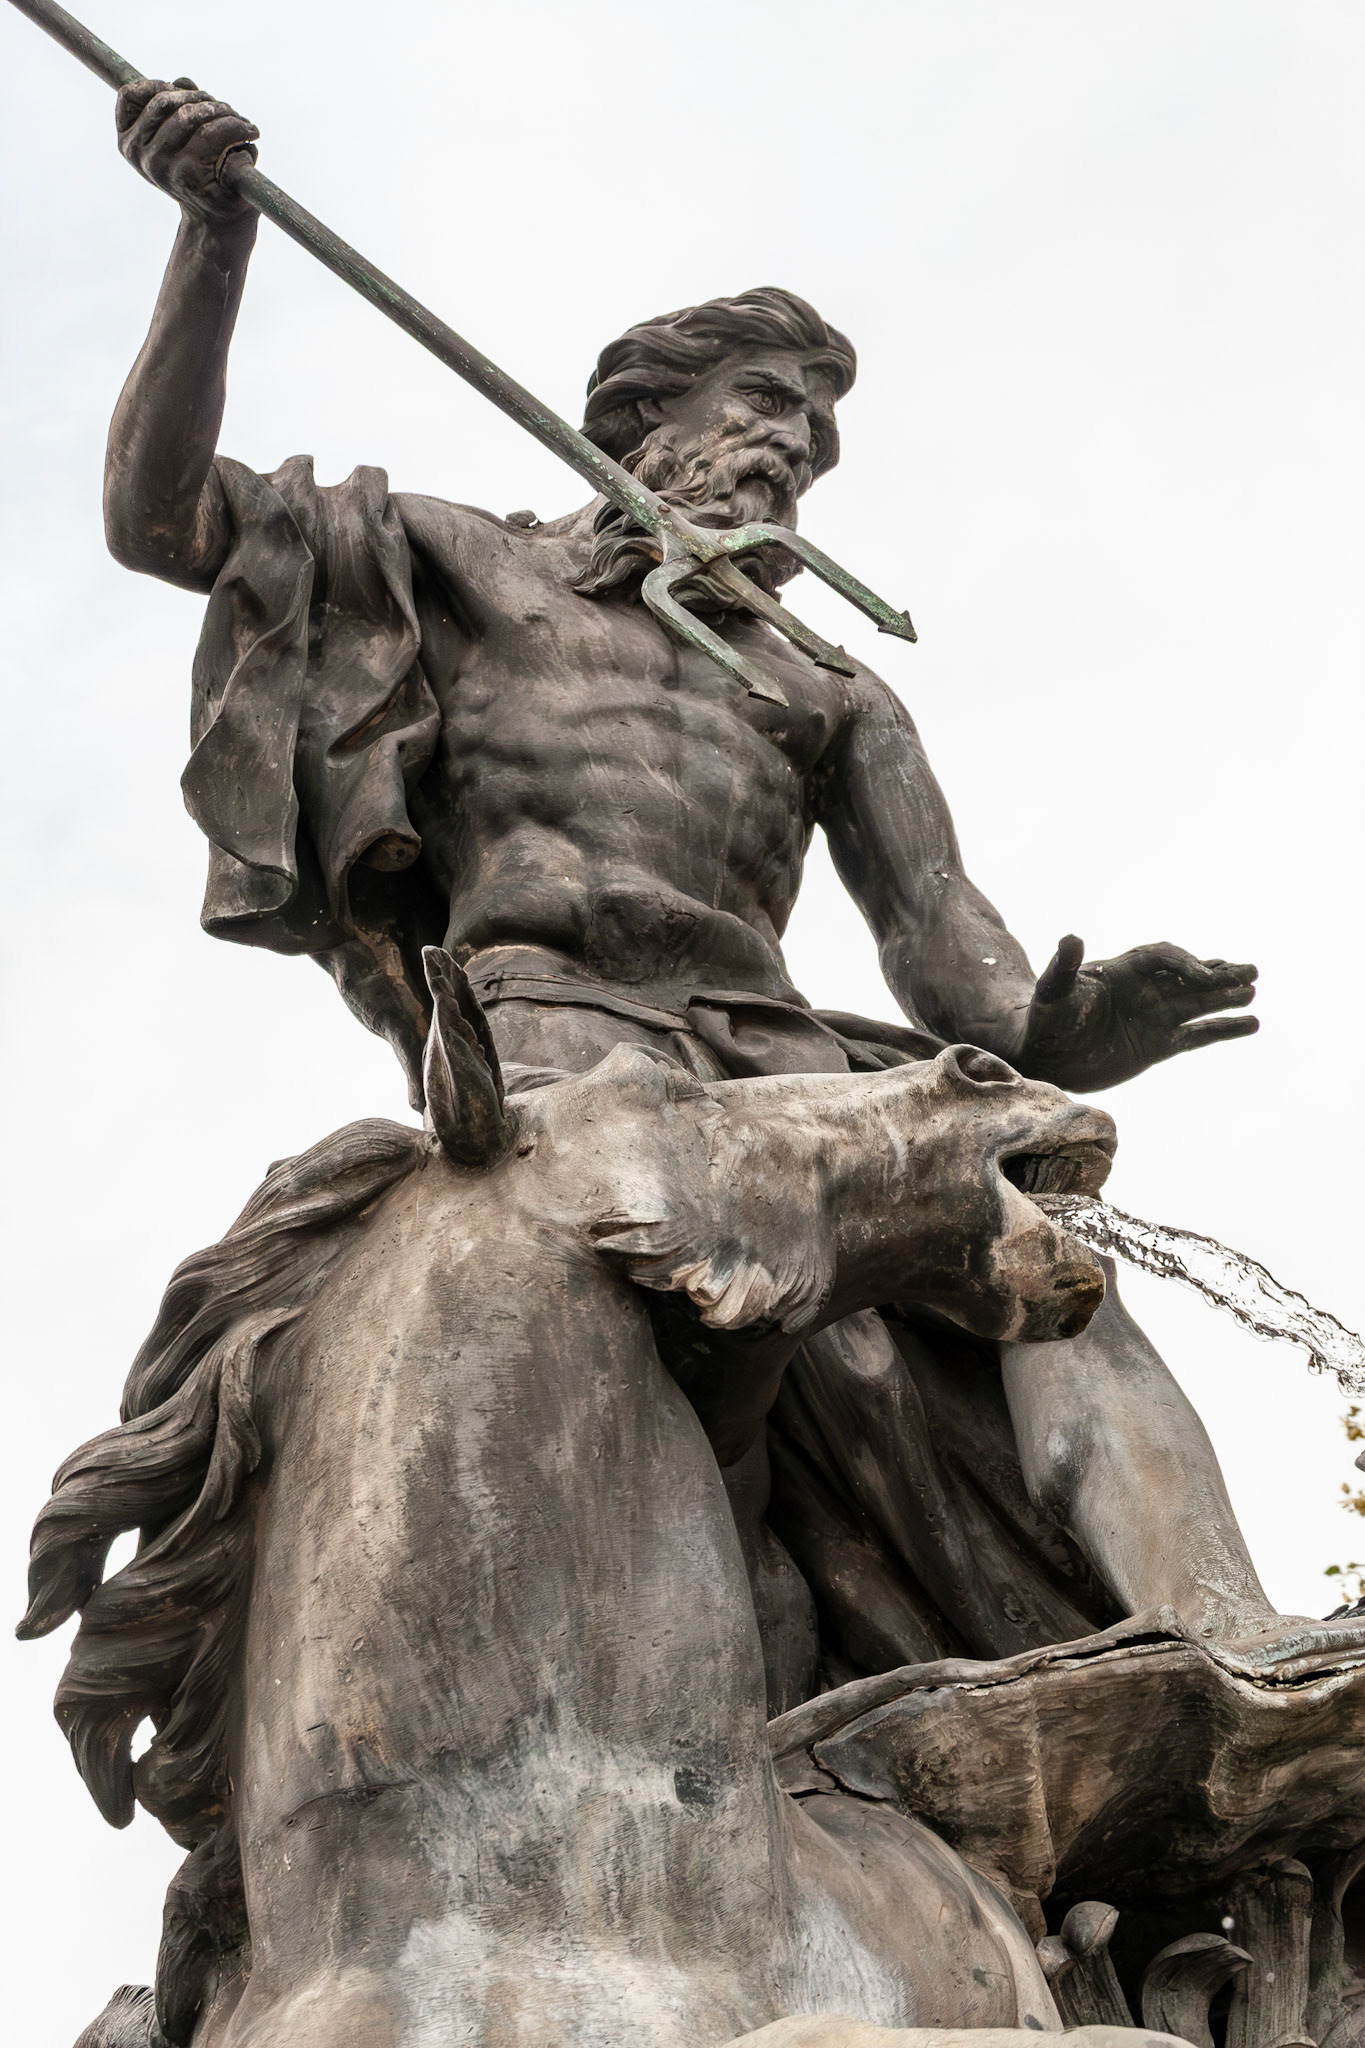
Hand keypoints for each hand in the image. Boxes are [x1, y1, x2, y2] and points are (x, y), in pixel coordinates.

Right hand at [116, 78, 259, 226]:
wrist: (220, 218)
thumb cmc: (202, 172)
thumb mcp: (180, 137)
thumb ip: (177, 104)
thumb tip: (183, 82)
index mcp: (129, 143)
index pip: (130, 95)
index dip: (159, 84)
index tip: (185, 91)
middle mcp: (140, 154)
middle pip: (167, 100)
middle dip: (201, 97)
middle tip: (226, 109)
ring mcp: (162, 165)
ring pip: (191, 114)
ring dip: (224, 111)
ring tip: (242, 123)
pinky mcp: (189, 173)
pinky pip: (212, 133)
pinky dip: (235, 127)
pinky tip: (249, 132)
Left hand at [1016, 934, 1256, 1090]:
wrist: (1044, 1058)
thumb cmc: (1045, 1020)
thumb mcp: (1052, 991)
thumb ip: (1064, 967)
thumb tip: (1071, 938)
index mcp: (1122, 972)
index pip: (1162, 958)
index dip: (1184, 964)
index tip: (1204, 976)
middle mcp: (1143, 991)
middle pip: (1189, 976)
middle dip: (1218, 974)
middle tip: (1251, 970)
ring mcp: (1153, 1018)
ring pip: (1199, 1004)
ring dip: (1227, 997)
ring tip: (1254, 991)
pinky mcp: (1159, 1046)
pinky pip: (1197, 1035)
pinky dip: (1224, 1029)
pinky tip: (1251, 1024)